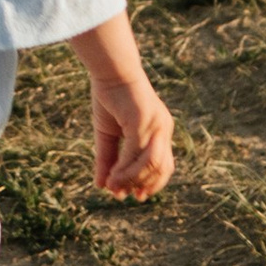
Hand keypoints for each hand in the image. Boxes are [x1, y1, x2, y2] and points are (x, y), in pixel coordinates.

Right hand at [68, 10, 174, 201]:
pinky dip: (125, 168)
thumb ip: (107, 159)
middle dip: (140, 185)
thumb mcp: (108, 133)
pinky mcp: (143, 120)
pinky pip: (136, 152)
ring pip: (151, 164)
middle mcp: (163, 129)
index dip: (152, 183)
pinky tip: (112, 176)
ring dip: (131, 180)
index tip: (135, 196)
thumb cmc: (110, 96)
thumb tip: (101, 186)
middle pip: (160, 168)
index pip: (164, 165)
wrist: (110, 69)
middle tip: (120, 195)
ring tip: (114, 188)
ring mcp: (156, 125)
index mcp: (160, 130)